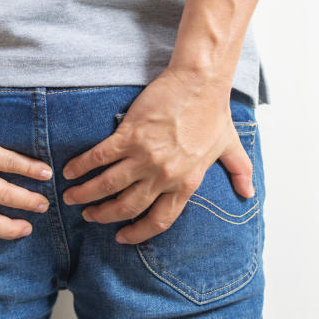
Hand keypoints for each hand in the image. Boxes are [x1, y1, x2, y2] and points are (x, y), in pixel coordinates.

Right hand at [61, 66, 254, 243]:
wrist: (200, 82)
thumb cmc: (214, 111)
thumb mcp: (230, 146)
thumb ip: (239, 171)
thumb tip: (249, 192)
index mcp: (186, 183)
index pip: (160, 220)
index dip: (139, 232)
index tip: (123, 236)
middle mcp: (164, 175)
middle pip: (128, 207)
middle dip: (105, 215)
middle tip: (90, 216)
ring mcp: (145, 156)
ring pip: (108, 186)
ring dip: (86, 195)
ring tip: (72, 198)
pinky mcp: (129, 135)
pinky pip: (100, 158)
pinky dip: (81, 167)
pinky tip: (70, 171)